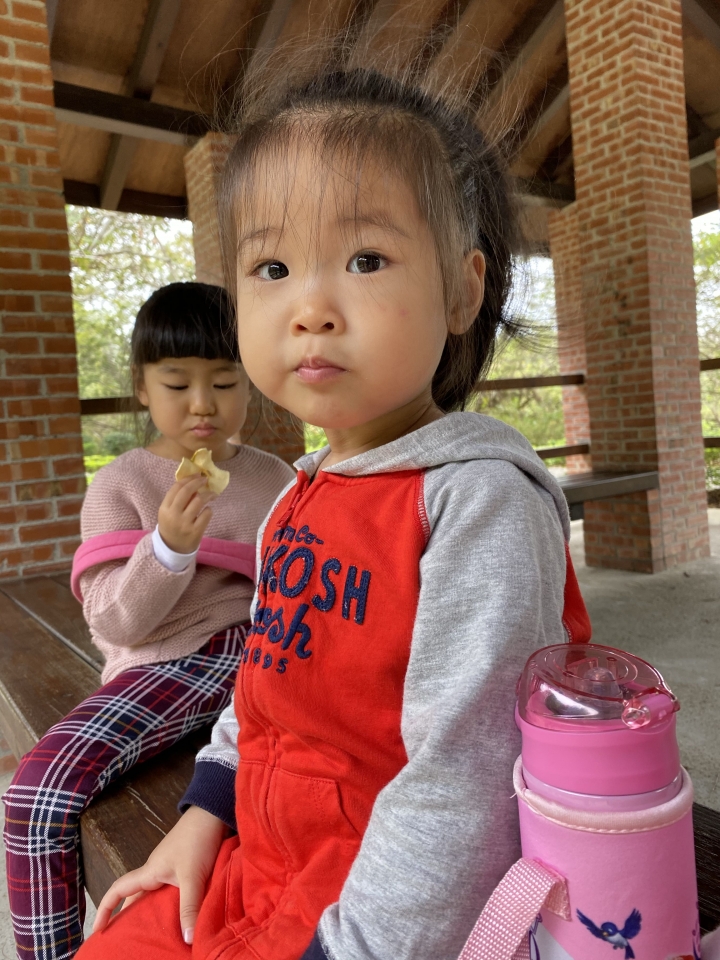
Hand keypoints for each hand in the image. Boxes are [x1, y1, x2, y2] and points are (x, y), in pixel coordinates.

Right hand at [93, 805, 227, 943]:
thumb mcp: (193, 876)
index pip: (118, 890)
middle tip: (125, 941)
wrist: (213, 813)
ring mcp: (170, 868)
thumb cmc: (197, 839)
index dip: (104, 909)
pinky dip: (170, 905)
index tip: (96, 931)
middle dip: (127, 918)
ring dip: (151, 913)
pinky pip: (170, 891)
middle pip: (135, 897)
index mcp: (150, 872)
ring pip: (153, 895)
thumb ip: (189, 907)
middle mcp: (155, 871)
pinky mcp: (184, 867)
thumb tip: (187, 940)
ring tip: (153, 936)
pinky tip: (180, 917)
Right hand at [158, 475, 214, 553]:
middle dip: (198, 482)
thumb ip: (178, 499)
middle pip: (187, 492)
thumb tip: (194, 483)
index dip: (188, 478)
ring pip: (199, 501)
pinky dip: (209, 510)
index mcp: (164, 508)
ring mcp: (185, 524)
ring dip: (207, 495)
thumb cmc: (172, 526)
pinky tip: (207, 511)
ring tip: (212, 495)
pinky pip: (206, 514)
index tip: (197, 474)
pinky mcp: (195, 532)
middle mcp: (173, 515)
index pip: (176, 488)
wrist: (173, 549)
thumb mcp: (169, 512)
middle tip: (205, 480)